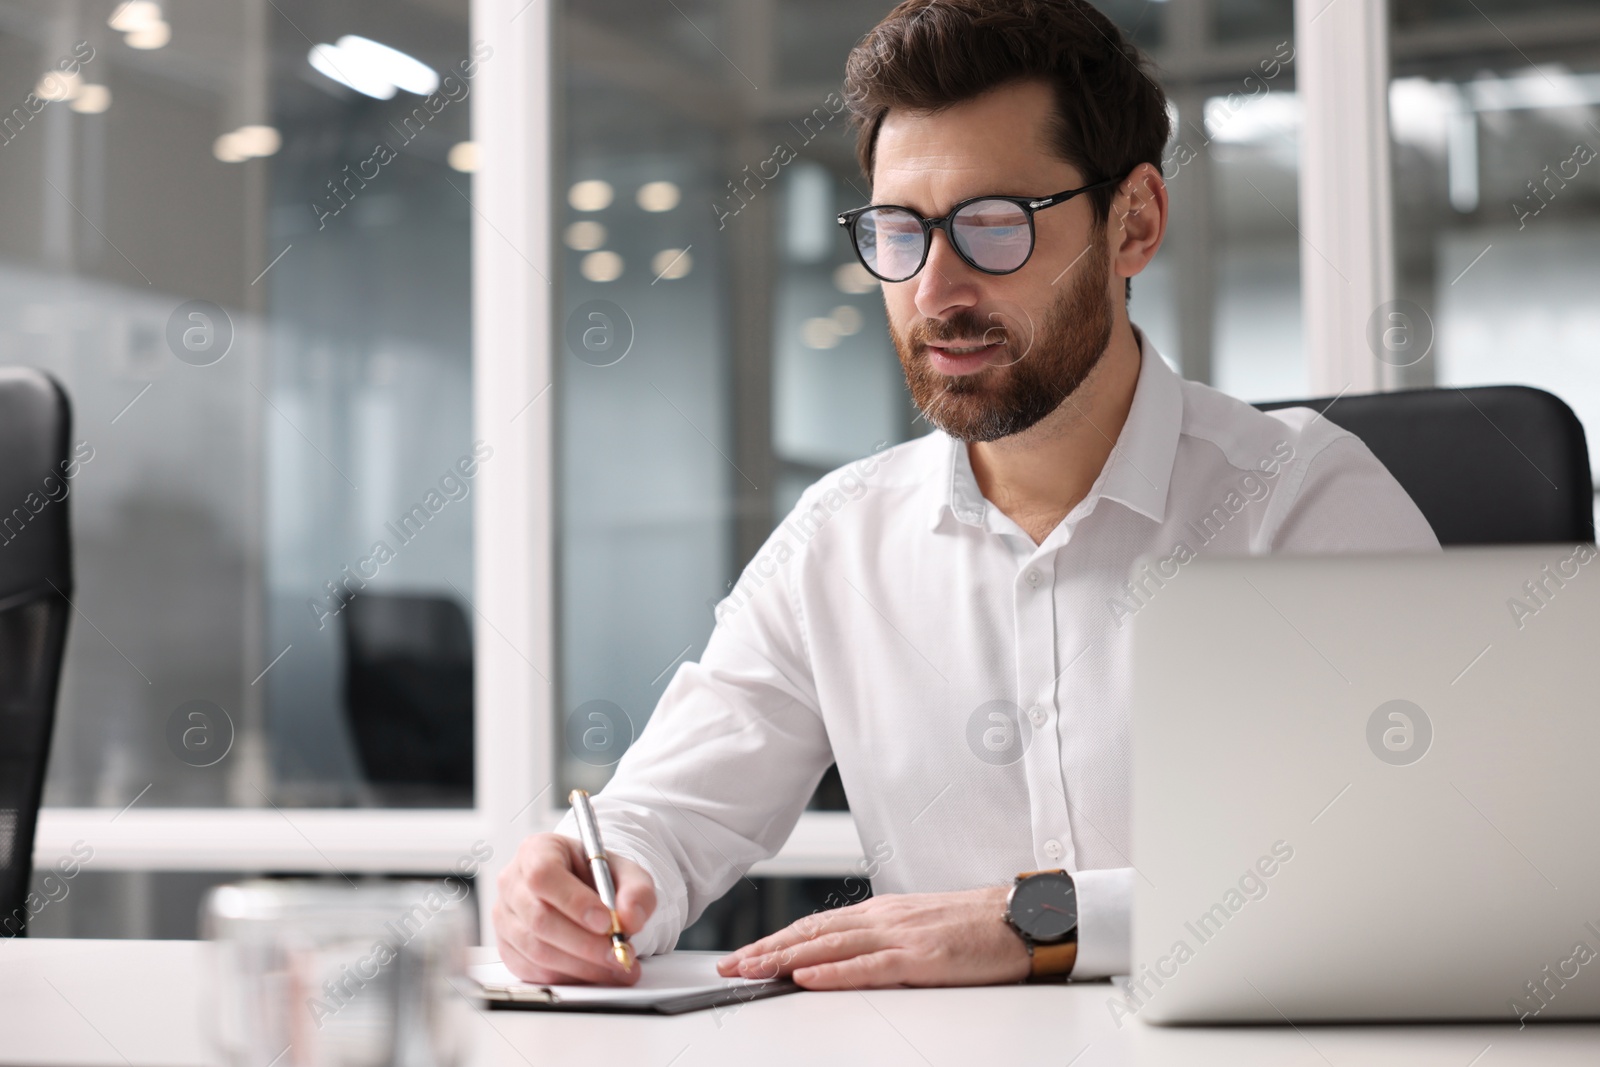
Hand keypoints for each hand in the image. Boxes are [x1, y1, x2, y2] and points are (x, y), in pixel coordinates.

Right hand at [493, 832, 655, 984]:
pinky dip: (569, 976)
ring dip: (581, 965)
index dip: (573, 901)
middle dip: (584, 943)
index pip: (543, 875)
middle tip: (618, 952)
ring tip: (616, 965)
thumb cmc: (599, 877)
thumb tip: (631, 919)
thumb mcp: (627, 873)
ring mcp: (505, 918)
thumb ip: (637, 891)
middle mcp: (513, 883)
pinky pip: (534, 971)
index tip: (605, 921)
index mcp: (537, 851)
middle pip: (539, 918)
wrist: (587, 892)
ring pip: (537, 950)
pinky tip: (596, 971)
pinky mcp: (508, 948)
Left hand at [715, 886, 1029, 989]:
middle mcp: (884, 918)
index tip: (746, 954)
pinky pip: (868, 967)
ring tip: (751, 970)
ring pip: (830, 947)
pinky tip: (806, 977)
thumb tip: (846, 957)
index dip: (777, 940)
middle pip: (813, 934)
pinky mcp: (922, 958)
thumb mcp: (920, 929)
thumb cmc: (977, 928)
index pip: (817, 926)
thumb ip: (883, 940)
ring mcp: (901, 936)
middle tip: (730, 966)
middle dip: (767, 950)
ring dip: (785, 960)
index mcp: (883, 913)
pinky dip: (832, 972)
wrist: (1023, 919)